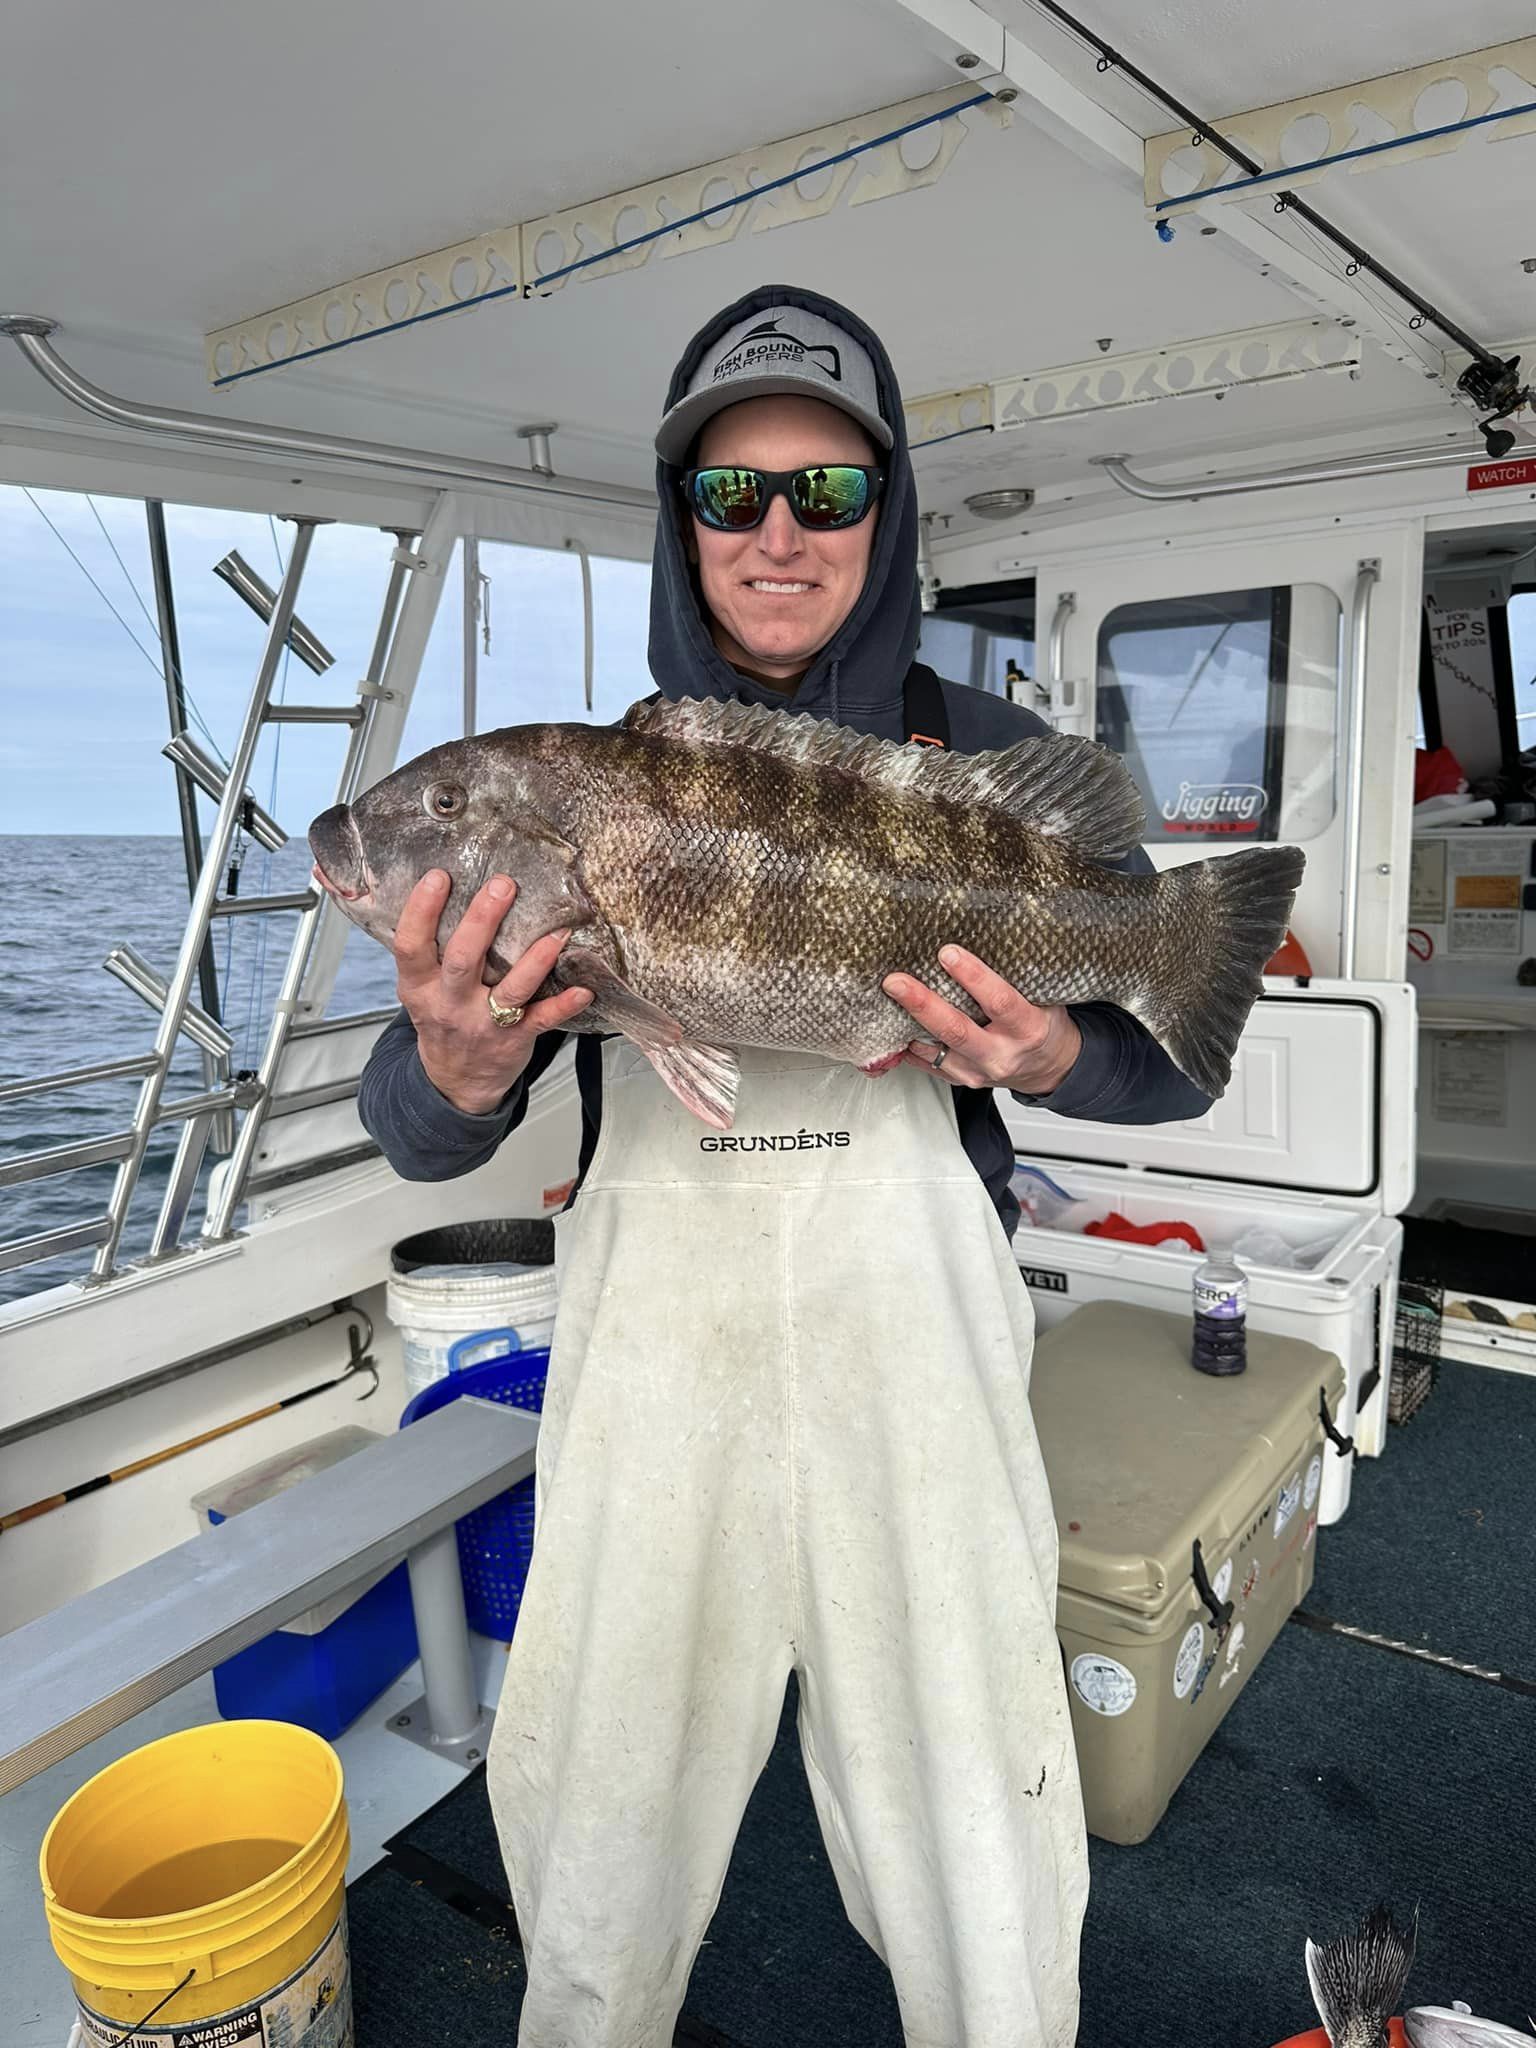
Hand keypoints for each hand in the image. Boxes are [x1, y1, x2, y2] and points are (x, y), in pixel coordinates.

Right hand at [393, 871, 592, 1115]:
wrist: (455, 1081)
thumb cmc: (442, 1019)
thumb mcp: (421, 989)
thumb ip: (429, 951)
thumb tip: (445, 888)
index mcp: (420, 987)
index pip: (411, 946)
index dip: (421, 911)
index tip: (439, 876)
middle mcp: (450, 1004)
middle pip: (463, 960)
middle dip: (482, 921)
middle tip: (502, 885)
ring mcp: (483, 1024)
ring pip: (510, 990)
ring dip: (535, 960)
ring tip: (558, 932)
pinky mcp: (515, 1038)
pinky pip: (543, 1020)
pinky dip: (564, 1005)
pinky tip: (585, 990)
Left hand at [883, 945, 1082, 1095]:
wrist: (1050, 1068)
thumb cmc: (1043, 1025)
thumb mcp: (1044, 998)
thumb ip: (1015, 977)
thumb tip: (977, 936)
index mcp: (1028, 1028)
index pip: (1000, 1001)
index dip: (973, 976)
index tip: (947, 953)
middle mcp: (1002, 1054)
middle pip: (957, 1030)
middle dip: (923, 1004)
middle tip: (896, 982)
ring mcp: (980, 1072)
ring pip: (937, 1050)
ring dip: (908, 1024)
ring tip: (886, 1000)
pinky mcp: (963, 1081)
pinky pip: (929, 1064)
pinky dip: (910, 1045)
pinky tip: (896, 1026)